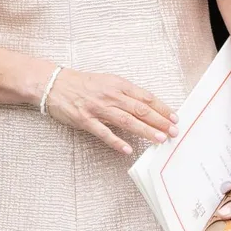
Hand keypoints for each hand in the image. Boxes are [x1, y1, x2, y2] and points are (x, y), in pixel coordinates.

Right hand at [46, 69, 176, 153]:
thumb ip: (126, 93)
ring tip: (159, 139)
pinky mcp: (85, 120)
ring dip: (145, 130)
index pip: (146, 97)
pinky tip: (127, 149)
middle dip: (160, 121)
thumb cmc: (84, 84)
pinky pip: (103, 132)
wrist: (55, 84)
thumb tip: (147, 105)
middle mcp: (111, 95)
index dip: (162, 107)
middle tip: (174, 131)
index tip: (174, 117)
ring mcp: (98, 108)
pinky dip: (116, 141)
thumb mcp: (108, 81)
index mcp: (118, 84)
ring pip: (127, 121)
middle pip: (140, 109)